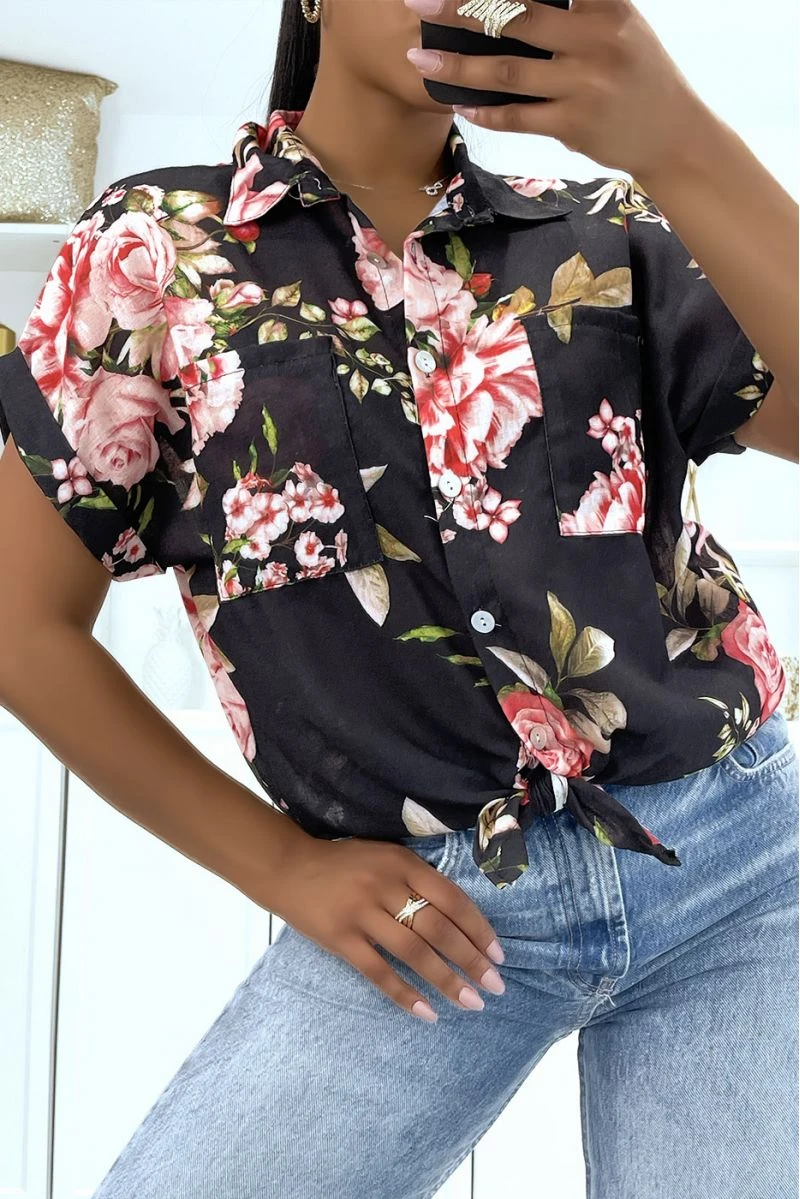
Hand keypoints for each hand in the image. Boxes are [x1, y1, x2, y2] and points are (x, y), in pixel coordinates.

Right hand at [269, 833, 505, 1021]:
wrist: (289, 866)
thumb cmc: (346, 864)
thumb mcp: (386, 857)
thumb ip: (418, 880)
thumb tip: (462, 918)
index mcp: (403, 863)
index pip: (452, 898)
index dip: (478, 928)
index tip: (498, 955)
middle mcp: (385, 886)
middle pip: (438, 928)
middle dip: (471, 960)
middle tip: (495, 986)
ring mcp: (362, 913)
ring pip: (414, 952)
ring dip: (446, 981)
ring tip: (470, 1003)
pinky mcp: (340, 939)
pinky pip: (378, 972)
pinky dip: (405, 994)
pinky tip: (427, 1013)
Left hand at [404, 0, 703, 182]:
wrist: (673, 135)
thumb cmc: (638, 73)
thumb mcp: (619, 25)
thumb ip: (576, 8)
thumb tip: (508, 4)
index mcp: (607, 5)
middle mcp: (596, 41)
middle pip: (516, 17)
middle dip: (461, 8)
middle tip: (418, 2)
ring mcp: (584, 86)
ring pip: (507, 72)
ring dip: (457, 67)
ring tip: (419, 59)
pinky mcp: (573, 126)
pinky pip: (517, 116)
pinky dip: (484, 110)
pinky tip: (457, 102)